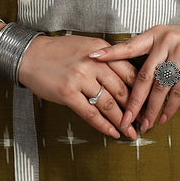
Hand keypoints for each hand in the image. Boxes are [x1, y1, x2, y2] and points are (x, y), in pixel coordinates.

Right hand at [17, 34, 139, 139]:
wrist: (30, 54)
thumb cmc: (59, 51)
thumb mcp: (87, 47)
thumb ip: (107, 59)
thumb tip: (127, 80)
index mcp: (102, 50)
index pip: (129, 71)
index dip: (142, 89)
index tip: (149, 102)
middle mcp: (93, 63)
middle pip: (122, 90)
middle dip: (135, 109)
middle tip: (144, 122)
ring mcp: (80, 78)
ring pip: (108, 104)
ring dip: (122, 121)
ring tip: (131, 132)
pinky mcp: (68, 93)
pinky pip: (90, 113)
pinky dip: (103, 126)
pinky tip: (112, 133)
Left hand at [89, 16, 179, 132]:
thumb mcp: (173, 41)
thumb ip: (155, 53)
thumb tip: (131, 75)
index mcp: (156, 33)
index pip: (129, 46)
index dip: (110, 53)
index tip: (91, 59)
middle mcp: (166, 39)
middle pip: (143, 76)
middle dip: (132, 101)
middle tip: (122, 119)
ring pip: (160, 87)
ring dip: (151, 110)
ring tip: (143, 126)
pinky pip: (177, 91)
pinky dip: (169, 108)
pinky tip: (163, 119)